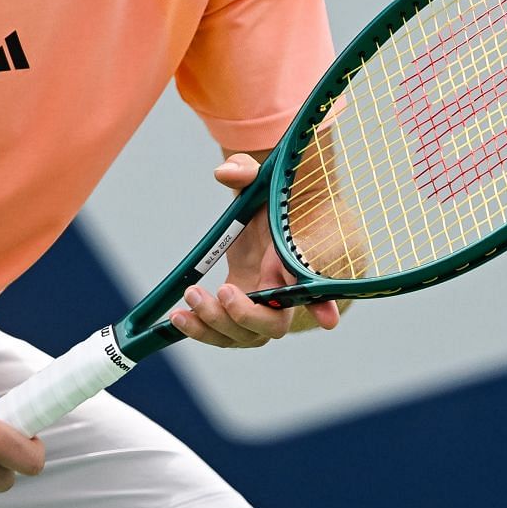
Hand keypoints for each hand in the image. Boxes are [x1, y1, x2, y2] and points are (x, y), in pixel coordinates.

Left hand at [167, 153, 342, 346]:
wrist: (269, 221)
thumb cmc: (271, 202)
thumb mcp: (259, 180)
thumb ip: (246, 171)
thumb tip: (225, 173)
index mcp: (294, 263)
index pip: (313, 287)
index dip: (322, 306)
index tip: (328, 319)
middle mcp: (282, 294)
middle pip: (273, 325)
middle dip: (246, 315)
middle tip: (223, 290)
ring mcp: (259, 309)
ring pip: (244, 336)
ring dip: (216, 325)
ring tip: (190, 297)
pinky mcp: (236, 314)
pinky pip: (223, 334)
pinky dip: (201, 331)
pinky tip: (179, 317)